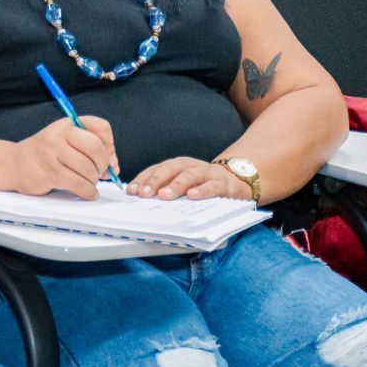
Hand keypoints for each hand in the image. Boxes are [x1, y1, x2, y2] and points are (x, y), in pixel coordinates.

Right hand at [10, 116, 118, 199]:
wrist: (14, 164)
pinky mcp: (49, 172)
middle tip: (99, 173)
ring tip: (90, 183)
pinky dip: (88, 191)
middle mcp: (59, 134)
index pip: (101, 127)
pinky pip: (78, 184)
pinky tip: (88, 192)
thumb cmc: (45, 155)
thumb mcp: (66, 143)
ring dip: (94, 180)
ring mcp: (52, 153)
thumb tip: (114, 166)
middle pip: (95, 147)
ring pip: (87, 168)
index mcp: (68, 124)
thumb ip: (90, 150)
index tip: (107, 157)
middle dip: (102, 165)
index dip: (110, 144)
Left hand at [129, 157, 251, 199]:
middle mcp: (189, 166)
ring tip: (164, 195)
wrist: (235, 180)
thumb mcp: (182, 185)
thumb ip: (165, 189)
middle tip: (144, 194)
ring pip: (189, 175)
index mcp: (176, 166)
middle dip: (155, 181)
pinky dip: (202, 190)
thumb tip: (142, 200)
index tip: (132, 191)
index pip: (156, 170)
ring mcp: (206, 173)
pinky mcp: (222, 183)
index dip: (143, 179)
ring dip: (175, 185)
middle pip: (169, 169)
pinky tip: (192, 196)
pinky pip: (211, 186)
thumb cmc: (202, 184)